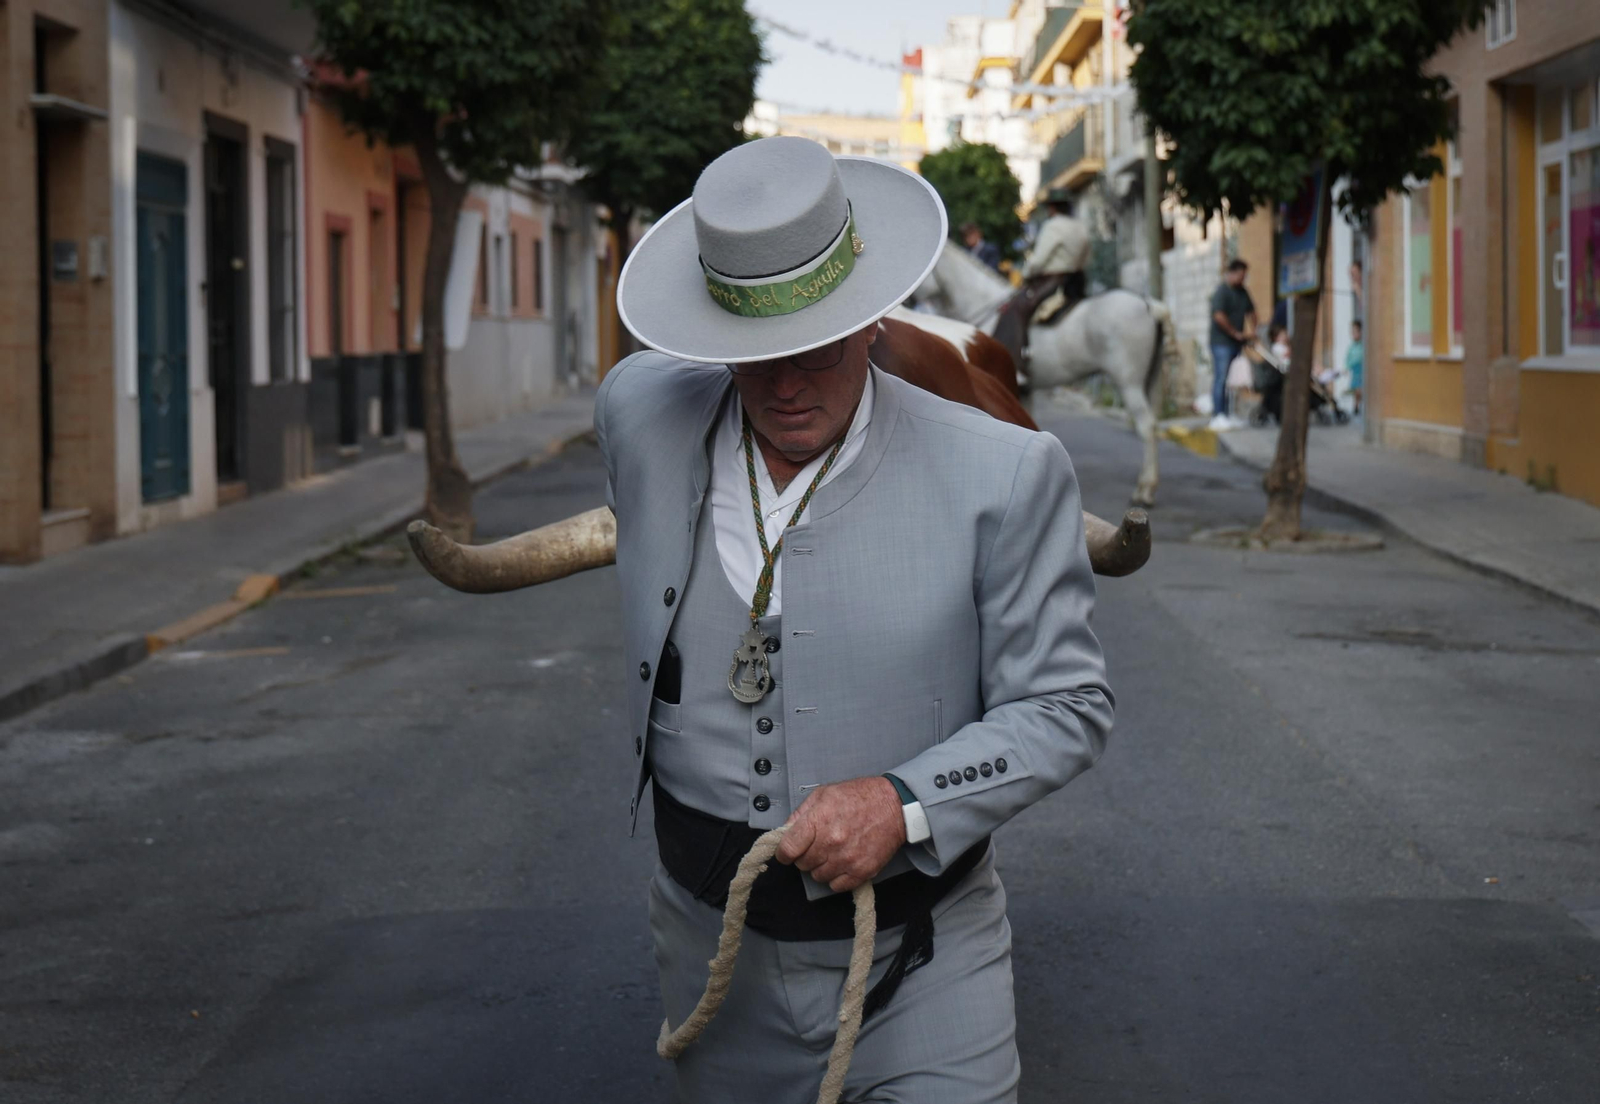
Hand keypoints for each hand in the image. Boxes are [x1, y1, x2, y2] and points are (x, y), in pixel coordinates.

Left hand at [775, 776, 906, 892]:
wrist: (895, 805)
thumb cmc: (861, 796)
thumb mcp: (825, 794)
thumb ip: (802, 813)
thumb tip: (786, 830)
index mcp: (819, 821)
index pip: (788, 848)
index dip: (783, 852)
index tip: (786, 852)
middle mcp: (831, 842)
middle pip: (802, 864)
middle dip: (805, 856)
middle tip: (816, 845)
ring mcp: (847, 859)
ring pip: (818, 877)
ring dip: (820, 867)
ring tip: (831, 853)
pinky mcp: (862, 871)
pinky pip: (836, 886)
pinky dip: (836, 878)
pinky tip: (841, 863)